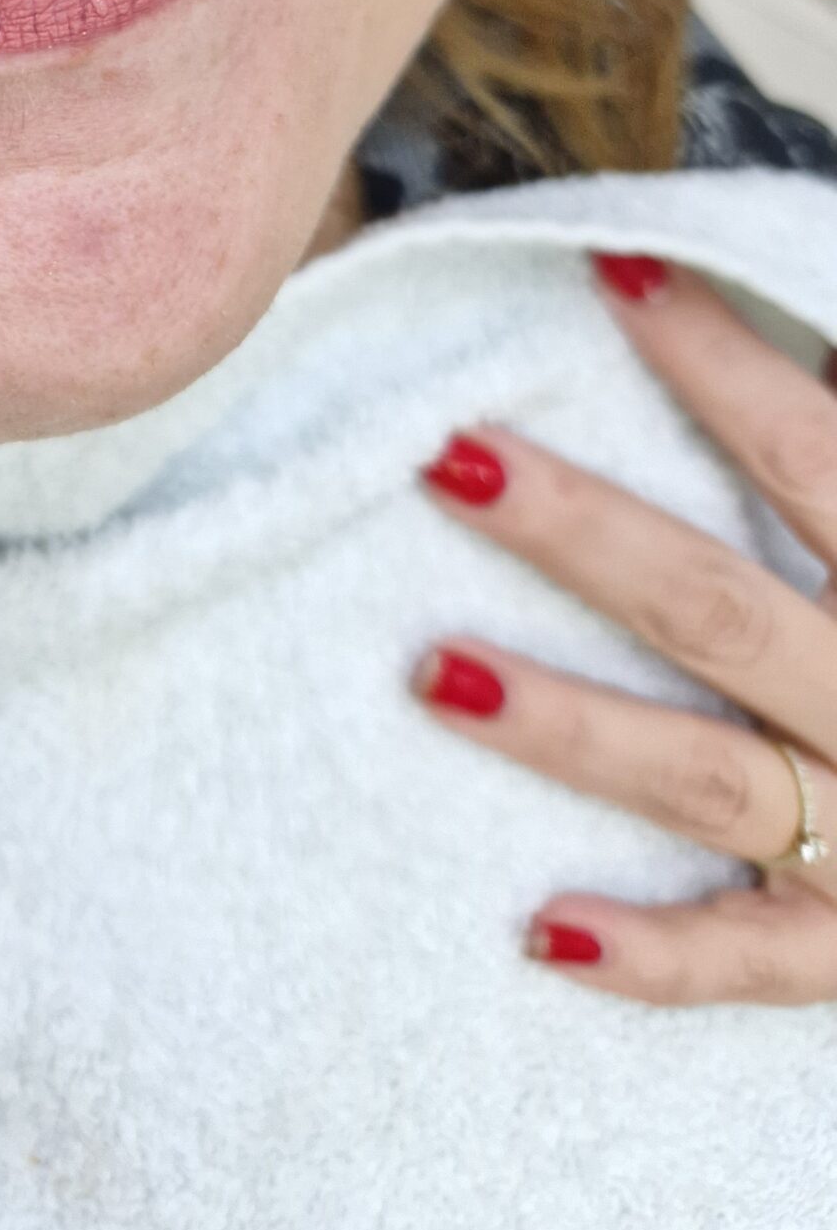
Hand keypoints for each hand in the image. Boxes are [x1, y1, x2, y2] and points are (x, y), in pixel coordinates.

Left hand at [413, 252, 836, 1004]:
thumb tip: (806, 314)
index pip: (814, 454)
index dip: (719, 360)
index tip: (607, 267)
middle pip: (717, 607)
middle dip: (583, 533)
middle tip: (448, 459)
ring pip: (701, 775)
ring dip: (570, 728)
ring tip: (431, 672)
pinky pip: (747, 962)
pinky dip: (654, 957)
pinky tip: (541, 929)